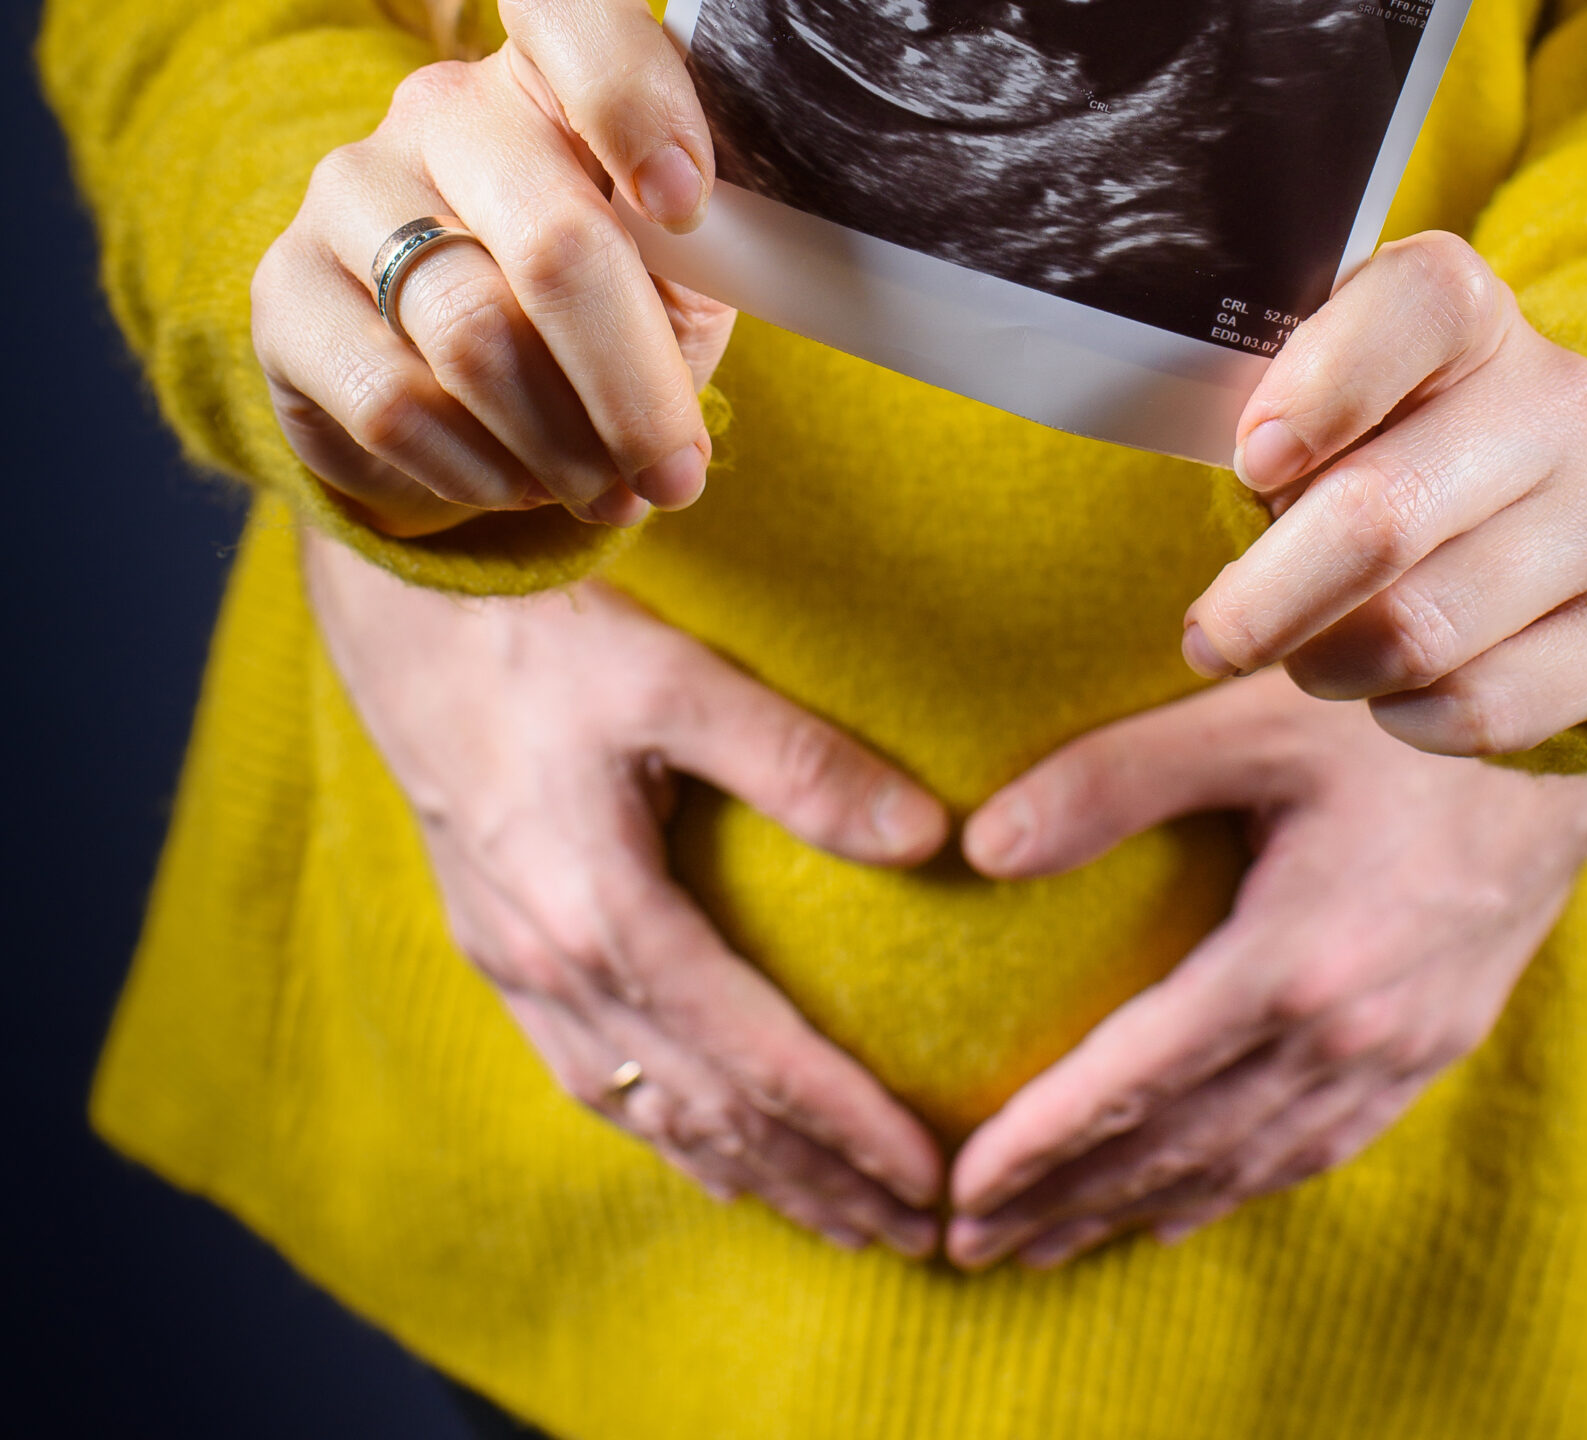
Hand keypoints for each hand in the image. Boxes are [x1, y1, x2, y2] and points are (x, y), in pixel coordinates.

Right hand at [252, 0, 733, 537]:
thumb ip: (707, 247)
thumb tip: (733, 265)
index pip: (567, 0)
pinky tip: (519, 483)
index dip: (633, 96)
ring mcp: (350, 190)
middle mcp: (443, 106)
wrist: (467, 385)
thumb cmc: (614, 291)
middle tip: (678, 472)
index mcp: (552, 61)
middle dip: (632, 380)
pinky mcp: (286, 292)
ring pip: (475, 337)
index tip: (687, 204)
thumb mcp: (682, 263)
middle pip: (552, 236)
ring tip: (613, 492)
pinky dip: (481, 467)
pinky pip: (394, 400)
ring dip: (564, 442)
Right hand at [301, 530, 949, 1252]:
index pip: (755, 1060)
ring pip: (645, 1110)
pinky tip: (704, 1144)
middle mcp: (552, 965)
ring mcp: (515, 961)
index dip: (847, 1128)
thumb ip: (800, 762)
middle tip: (912, 1235)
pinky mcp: (496, 939)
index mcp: (602, 913)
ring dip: (744, 1173)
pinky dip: (664, 1129)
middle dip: (812, 1182)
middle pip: (704, 1114)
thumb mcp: (676, 680)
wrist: (402, 604)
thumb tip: (931, 834)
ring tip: (832, 1216)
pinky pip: (592, 1075)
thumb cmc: (542, 631)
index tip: (930, 1179)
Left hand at [944, 668, 1586, 1267]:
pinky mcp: (1438, 1041)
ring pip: (1247, 1162)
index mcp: (1298, 959)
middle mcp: (1351, 1031)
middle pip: (1181, 1145)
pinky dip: (1238, 1188)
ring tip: (1048, 1243)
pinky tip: (1184, 1207)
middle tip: (967, 1247)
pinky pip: (1319, 1147)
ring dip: (1139, 1209)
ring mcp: (1403, 1048)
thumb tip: (981, 843)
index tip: (958, 1191)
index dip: (1042, 1144)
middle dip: (1068, 1201)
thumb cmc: (1398, 711)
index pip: (1137, 1081)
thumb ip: (1113, 779)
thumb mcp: (1251, 720)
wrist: (1570, 739)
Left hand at [1182, 232, 1586, 757]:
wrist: (1558, 506)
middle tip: (1210, 637)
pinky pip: (1483, 708)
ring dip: (1327, 663)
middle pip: (1383, 516)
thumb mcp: (1333, 389)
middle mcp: (1558, 399)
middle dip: (1265, 600)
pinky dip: (1405, 716)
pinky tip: (1390, 688)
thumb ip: (1270, 406)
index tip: (1250, 460)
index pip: (1412, 306)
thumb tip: (1202, 460)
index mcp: (1470, 310)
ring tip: (1304, 653)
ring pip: (1422, 631)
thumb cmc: (1392, 440)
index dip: (1318, 387)